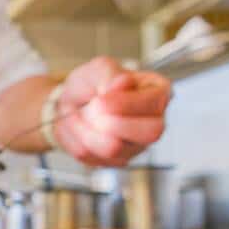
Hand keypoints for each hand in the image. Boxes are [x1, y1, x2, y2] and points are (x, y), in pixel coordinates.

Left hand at [53, 57, 171, 166]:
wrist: (71, 103)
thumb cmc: (92, 85)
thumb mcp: (98, 68)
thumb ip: (110, 73)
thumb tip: (122, 83)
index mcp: (157, 92)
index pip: (155, 103)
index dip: (125, 103)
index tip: (101, 98)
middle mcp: (154, 121)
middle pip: (150, 133)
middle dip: (112, 123)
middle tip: (91, 110)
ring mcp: (137, 145)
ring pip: (116, 149)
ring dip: (87, 130)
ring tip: (81, 115)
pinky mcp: (117, 160)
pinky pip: (96, 158)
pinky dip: (78, 141)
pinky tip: (80, 128)